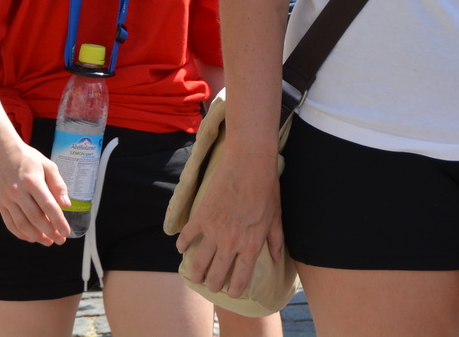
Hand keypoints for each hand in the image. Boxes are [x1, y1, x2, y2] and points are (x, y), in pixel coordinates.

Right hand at [0, 142, 71, 244]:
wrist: (3, 154)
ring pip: (22, 224)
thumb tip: (67, 205)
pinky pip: (10, 223)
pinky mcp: (0, 204)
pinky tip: (31, 238)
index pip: (48, 206)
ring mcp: (7, 199)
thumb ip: (58, 185)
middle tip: (60, 240)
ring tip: (48, 242)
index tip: (67, 232)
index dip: (58, 221)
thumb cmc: (30, 159)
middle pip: (35, 218)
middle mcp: (18, 192)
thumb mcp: (49, 166)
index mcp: (33, 181)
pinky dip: (20, 234)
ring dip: (36, 236)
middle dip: (49, 232)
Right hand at [175, 146, 281, 297]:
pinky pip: (187, 237)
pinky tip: (182, 249)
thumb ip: (275, 240)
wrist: (249, 163)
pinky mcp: (201, 217)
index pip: (240, 279)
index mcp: (251, 246)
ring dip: (196, 273)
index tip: (231, 293)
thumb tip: (274, 257)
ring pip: (199, 262)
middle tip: (212, 285)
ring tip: (195, 277)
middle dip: (213, 284)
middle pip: (216, 275)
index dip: (234, 291)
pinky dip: (183, 245)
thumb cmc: (267, 188)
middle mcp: (230, 243)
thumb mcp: (276, 216)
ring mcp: (213, 231)